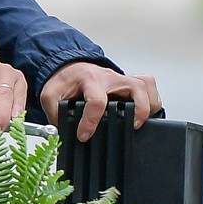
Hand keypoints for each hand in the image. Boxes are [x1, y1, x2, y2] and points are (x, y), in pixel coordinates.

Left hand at [40, 62, 159, 141]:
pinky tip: (146, 113)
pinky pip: (149, 86)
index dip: (92, 121)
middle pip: (135, 87)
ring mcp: (121, 80)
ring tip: (141, 122)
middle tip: (131, 126)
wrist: (70, 68)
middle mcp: (109, 78)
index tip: (84, 135)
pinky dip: (152, 99)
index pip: (96, 100)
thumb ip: (53, 112)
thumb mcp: (50, 95)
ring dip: (149, 104)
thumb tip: (62, 132)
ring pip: (146, 85)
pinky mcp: (128, 84)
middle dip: (138, 109)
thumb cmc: (64, 82)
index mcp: (89, 79)